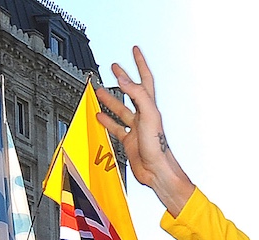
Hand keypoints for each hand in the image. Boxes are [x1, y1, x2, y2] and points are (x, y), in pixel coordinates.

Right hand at [97, 47, 196, 213]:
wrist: (158, 171)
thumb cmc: (158, 148)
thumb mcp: (149, 115)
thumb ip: (137, 95)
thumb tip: (124, 79)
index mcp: (150, 107)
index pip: (145, 79)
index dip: (140, 64)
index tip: (135, 50)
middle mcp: (144, 115)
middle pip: (131, 91)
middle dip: (123, 78)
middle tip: (115, 67)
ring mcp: (136, 128)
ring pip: (121, 109)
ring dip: (111, 99)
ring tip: (100, 90)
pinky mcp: (130, 140)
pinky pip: (116, 127)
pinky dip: (108, 120)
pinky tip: (100, 116)